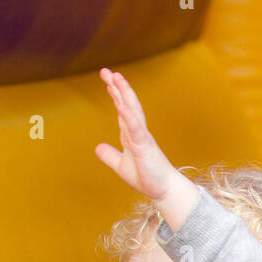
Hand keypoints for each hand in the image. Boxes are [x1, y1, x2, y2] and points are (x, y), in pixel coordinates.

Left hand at [94, 66, 178, 201]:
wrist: (164, 191)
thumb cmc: (148, 178)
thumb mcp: (122, 166)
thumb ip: (110, 156)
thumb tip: (98, 148)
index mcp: (132, 135)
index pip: (122, 110)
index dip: (115, 94)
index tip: (107, 78)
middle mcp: (138, 132)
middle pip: (126, 104)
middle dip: (117, 87)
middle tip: (106, 71)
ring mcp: (142, 138)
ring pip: (133, 111)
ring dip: (124, 94)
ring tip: (116, 77)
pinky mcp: (145, 147)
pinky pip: (136, 129)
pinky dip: (129, 117)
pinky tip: (121, 106)